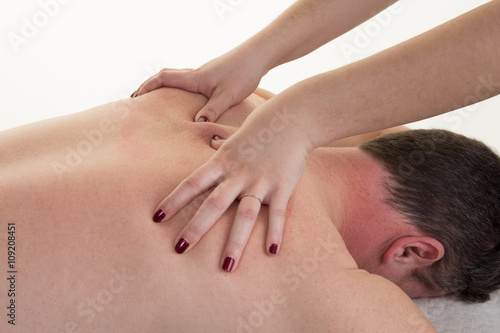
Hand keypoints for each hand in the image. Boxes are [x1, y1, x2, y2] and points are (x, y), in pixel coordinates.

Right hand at [131, 47, 266, 121]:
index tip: (134, 97)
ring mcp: (204, 73)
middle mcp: (197, 73)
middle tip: (137, 98)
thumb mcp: (228, 95)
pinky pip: (189, 80)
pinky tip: (185, 98)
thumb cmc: (243, 73)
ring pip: (177, 77)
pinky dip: (178, 87)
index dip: (147, 87)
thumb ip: (212, 110)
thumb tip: (196, 123)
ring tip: (156, 100)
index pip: (163, 79)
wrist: (258, 55)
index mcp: (195, 78)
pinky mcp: (213, 75)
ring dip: (163, 85)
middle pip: (166, 76)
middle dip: (150, 86)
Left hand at [152, 101, 312, 271]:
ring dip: (235, 242)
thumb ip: (222, 146)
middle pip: (214, 204)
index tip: (157, 217)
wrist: (292, 118)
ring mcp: (261, 181)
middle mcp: (239, 173)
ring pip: (245, 215)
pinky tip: (272, 251)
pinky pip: (278, 213)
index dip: (174, 200)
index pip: (192, 183)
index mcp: (222, 161)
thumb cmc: (260, 127)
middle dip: (196, 228)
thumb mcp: (234, 136)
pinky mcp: (282, 187)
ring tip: (227, 267)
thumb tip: (211, 146)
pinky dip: (275, 232)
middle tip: (179, 250)